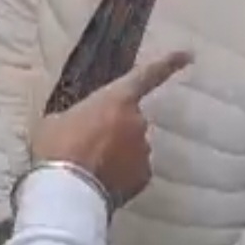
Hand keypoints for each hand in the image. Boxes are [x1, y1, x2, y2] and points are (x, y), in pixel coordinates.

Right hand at [31, 51, 191, 205]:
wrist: (68, 190)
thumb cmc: (57, 145)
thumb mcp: (56, 121)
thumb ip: (76, 117)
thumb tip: (78, 124)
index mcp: (116, 99)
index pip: (147, 76)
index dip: (168, 63)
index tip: (188, 54)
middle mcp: (137, 121)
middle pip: (131, 118)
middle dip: (115, 127)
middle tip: (89, 141)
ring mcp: (143, 151)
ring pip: (133, 146)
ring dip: (118, 151)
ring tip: (91, 164)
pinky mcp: (143, 178)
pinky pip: (133, 169)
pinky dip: (122, 172)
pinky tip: (101, 179)